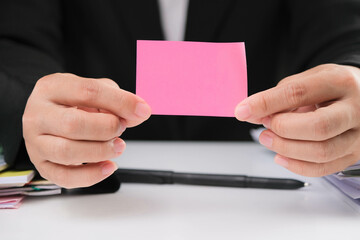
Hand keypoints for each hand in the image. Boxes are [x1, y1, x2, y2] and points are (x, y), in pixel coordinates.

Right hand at [23, 73, 150, 187]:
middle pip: (73, 124)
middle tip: (121, 128)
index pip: (87, 92)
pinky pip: (64, 177)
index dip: (119, 102)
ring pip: (67, 152)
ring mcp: (35, 142)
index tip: (141, 110)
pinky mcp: (42, 165)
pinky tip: (109, 167)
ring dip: (101, 151)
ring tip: (118, 146)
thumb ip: (117, 101)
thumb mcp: (96, 91)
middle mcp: (38, 115)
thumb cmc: (74, 103)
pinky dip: (91, 175)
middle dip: (106, 128)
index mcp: (52, 88)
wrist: (48, 116)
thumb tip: (139, 114)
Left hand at [235, 64, 359, 176]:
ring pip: (321, 152)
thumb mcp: (308, 80)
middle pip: (317, 127)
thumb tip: (251, 113)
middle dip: (282, 130)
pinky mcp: (355, 154)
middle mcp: (356, 109)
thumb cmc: (332, 88)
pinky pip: (324, 168)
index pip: (299, 93)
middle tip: (265, 126)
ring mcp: (359, 135)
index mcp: (340, 82)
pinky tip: (281, 156)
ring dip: (286, 148)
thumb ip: (279, 96)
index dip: (266, 103)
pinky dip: (296, 165)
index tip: (243, 110)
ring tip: (268, 139)